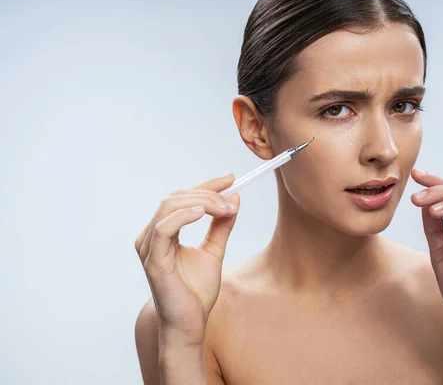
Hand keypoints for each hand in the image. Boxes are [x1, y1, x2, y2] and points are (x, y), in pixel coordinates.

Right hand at [134, 174, 239, 346]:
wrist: (191, 322)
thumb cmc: (197, 291)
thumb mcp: (215, 251)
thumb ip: (222, 226)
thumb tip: (234, 198)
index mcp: (163, 233)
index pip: (182, 199)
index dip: (206, 185)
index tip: (230, 179)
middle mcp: (151, 237)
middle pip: (175, 198)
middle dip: (206, 193)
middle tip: (231, 198)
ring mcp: (149, 247)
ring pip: (168, 207)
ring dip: (200, 202)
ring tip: (224, 208)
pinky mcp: (153, 260)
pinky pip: (164, 228)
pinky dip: (184, 215)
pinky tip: (203, 212)